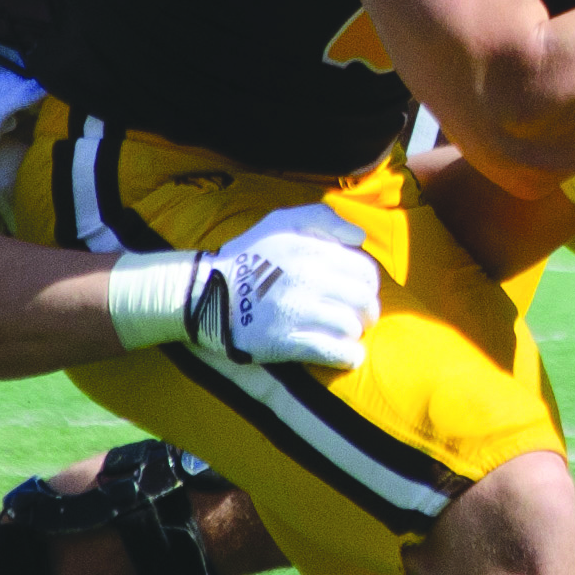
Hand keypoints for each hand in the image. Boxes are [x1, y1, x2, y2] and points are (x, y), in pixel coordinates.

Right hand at [185, 205, 379, 369]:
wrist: (205, 292)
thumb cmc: (249, 256)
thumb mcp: (281, 221)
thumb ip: (323, 218)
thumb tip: (359, 237)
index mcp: (309, 250)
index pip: (365, 270)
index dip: (370, 284)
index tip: (361, 293)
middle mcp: (306, 279)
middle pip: (362, 301)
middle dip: (367, 312)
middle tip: (360, 318)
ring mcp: (296, 312)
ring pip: (350, 327)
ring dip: (353, 333)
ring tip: (346, 333)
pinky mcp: (284, 341)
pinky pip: (332, 352)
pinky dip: (347, 356)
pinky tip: (347, 355)